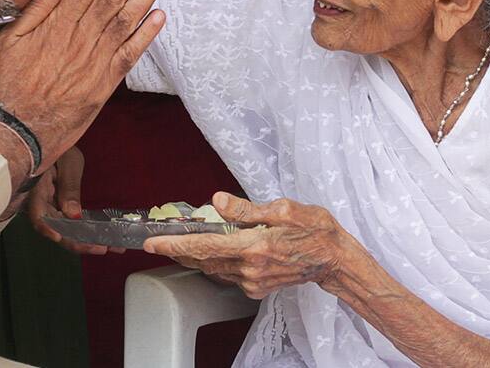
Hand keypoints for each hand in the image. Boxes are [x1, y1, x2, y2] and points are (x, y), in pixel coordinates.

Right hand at [0, 0, 167, 166]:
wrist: (15, 132)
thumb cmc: (6, 86)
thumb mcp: (8, 42)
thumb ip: (36, 10)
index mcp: (57, 25)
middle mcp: (80, 39)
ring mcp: (95, 62)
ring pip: (126, 20)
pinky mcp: (104, 84)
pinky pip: (130, 55)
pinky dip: (146, 35)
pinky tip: (161, 15)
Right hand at [29, 147, 124, 254]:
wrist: (57, 140)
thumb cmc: (59, 144)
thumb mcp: (67, 160)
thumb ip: (69, 188)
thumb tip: (73, 216)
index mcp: (37, 189)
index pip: (38, 214)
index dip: (48, 228)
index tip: (60, 238)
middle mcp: (41, 203)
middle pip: (55, 229)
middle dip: (78, 242)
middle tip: (102, 248)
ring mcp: (50, 207)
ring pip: (65, 230)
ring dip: (87, 240)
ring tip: (113, 247)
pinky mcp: (60, 207)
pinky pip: (71, 223)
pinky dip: (88, 232)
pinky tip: (107, 238)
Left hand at [143, 192, 348, 299]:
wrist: (336, 260)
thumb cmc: (316, 230)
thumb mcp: (284, 209)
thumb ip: (246, 209)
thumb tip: (216, 201)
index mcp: (254, 247)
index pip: (204, 246)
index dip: (174, 244)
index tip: (152, 242)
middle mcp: (250, 269)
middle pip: (203, 260)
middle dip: (178, 250)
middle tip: (158, 239)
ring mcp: (253, 281)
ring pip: (213, 268)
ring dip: (196, 256)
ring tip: (181, 241)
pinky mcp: (257, 287)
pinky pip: (227, 274)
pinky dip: (215, 261)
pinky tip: (213, 250)